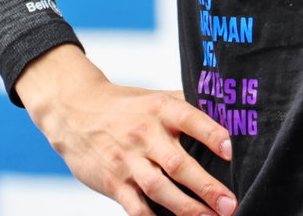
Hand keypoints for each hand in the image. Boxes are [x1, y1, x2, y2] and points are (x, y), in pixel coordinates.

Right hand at [16, 45, 238, 215]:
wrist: (72, 110)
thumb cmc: (121, 106)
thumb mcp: (153, 97)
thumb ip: (185, 106)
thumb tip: (224, 114)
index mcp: (159, 109)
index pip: (190, 119)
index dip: (212, 134)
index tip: (230, 150)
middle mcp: (144, 134)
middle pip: (178, 163)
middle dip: (206, 186)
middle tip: (229, 204)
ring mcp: (127, 160)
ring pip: (160, 188)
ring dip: (187, 208)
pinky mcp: (113, 181)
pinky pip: (135, 205)